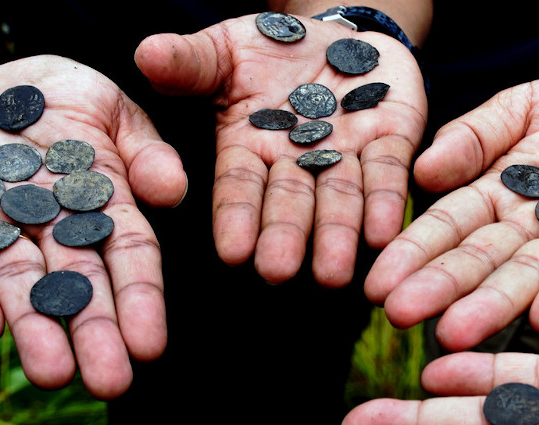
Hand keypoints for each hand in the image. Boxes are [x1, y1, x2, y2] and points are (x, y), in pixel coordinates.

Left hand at [0, 55, 187, 398]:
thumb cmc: (42, 94)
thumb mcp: (103, 103)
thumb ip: (142, 146)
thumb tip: (173, 188)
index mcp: (99, 201)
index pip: (128, 255)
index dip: (140, 299)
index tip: (150, 345)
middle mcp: (52, 226)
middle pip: (77, 285)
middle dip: (93, 334)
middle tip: (110, 384)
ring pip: (19, 284)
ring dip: (35, 330)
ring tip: (52, 376)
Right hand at [135, 14, 427, 286]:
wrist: (338, 36)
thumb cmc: (271, 49)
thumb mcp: (225, 49)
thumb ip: (190, 61)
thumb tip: (146, 54)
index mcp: (250, 147)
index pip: (239, 187)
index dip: (237, 218)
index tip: (232, 254)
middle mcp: (298, 163)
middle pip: (291, 204)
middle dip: (286, 236)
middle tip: (280, 272)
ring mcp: (346, 155)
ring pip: (341, 199)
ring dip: (337, 235)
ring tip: (334, 274)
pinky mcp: (392, 142)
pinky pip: (389, 174)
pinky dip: (387, 203)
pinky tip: (385, 233)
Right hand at [365, 76, 538, 347]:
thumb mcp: (525, 105)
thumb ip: (476, 133)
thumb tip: (423, 171)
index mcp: (501, 195)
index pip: (450, 226)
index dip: (414, 254)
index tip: (378, 285)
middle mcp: (535, 226)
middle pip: (483, 259)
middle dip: (442, 287)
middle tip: (401, 316)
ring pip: (532, 273)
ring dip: (495, 304)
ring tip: (456, 334)